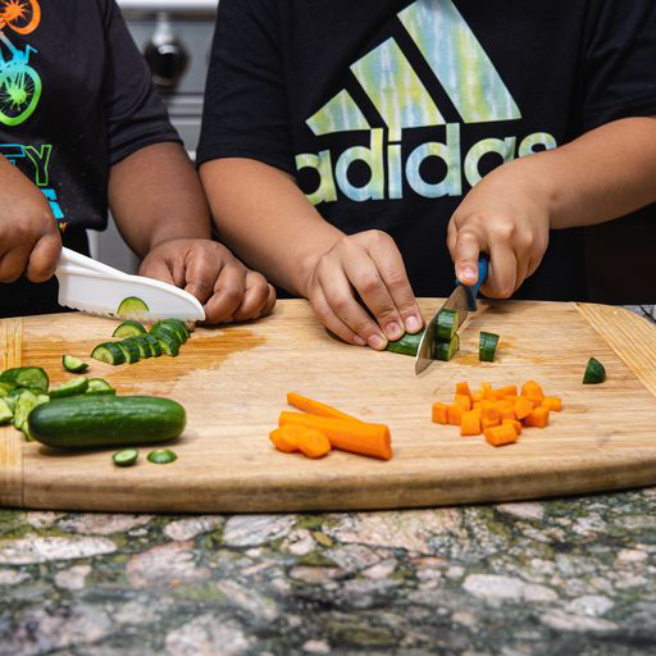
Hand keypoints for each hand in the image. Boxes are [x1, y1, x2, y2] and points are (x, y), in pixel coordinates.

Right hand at [0, 158, 60, 282]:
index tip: (27, 266)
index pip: (45, 268)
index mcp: (44, 224)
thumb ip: (36, 235)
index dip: (33, 270)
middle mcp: (25, 229)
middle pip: (11, 273)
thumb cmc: (2, 182)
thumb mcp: (31, 206)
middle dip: (0, 261)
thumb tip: (36, 264)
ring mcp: (2, 233)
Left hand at [140, 239, 275, 323]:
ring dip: (243, 312)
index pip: (202, 284)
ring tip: (225, 318)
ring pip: (259, 291)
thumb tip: (177, 318)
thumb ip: (162, 292)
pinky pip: (269, 296)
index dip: (193, 306)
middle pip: (232, 291)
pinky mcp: (254, 283)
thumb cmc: (169, 264)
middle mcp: (228, 259)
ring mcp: (244, 271)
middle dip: (216, 314)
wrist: (181, 251)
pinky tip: (240, 316)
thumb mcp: (153, 272)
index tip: (186, 315)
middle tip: (203, 319)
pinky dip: (260, 310)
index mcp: (203, 252)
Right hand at [303, 230, 422, 349]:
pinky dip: (344, 330)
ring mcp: (327, 267)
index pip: (393, 274)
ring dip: (362, 326)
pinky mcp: (313, 286)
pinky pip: (326, 313)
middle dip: (384, 313)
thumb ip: (400, 295)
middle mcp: (349, 249)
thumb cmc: (369, 269)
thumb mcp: (388, 271)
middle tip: (395, 334)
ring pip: (342, 301)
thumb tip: (411, 326)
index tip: (412, 326)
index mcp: (375, 242)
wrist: (334, 262)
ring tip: (378, 342)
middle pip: (367, 284)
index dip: (404, 303)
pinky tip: (360, 340)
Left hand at [447, 164, 550, 297]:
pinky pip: (526, 274)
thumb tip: (466, 280)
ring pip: (515, 283)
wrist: (527, 185)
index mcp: (474, 227)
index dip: (468, 268)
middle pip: (502, 284)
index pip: (468, 251)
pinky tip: (513, 248)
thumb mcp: (459, 221)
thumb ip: (456, 252)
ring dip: (505, 275)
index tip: (467, 280)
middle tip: (485, 272)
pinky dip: (517, 268)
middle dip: (492, 288)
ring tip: (500, 252)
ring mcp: (525, 241)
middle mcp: (502, 234)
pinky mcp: (540, 247)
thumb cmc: (486, 207)